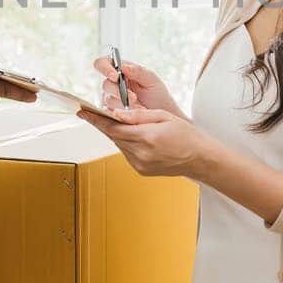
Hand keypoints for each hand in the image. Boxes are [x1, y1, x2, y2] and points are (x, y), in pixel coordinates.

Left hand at [77, 107, 211, 178]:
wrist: (199, 158)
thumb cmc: (185, 135)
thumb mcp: (163, 117)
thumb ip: (137, 115)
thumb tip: (116, 113)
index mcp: (146, 137)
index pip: (113, 127)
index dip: (96, 119)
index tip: (83, 111)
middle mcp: (141, 153)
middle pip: (113, 136)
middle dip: (104, 124)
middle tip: (93, 112)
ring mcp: (140, 164)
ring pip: (119, 145)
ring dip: (116, 134)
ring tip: (116, 123)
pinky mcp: (140, 170)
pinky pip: (126, 153)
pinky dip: (125, 143)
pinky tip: (132, 137)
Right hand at [91, 56, 183, 117]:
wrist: (162, 116)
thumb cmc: (157, 94)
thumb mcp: (152, 80)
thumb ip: (138, 71)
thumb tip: (122, 66)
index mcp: (120, 70)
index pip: (102, 63)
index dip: (104, 68)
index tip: (115, 76)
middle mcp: (112, 84)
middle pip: (105, 84)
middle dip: (119, 91)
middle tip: (134, 98)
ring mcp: (110, 99)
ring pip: (108, 100)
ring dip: (124, 104)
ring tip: (141, 109)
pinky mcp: (111, 113)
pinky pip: (109, 114)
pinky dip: (122, 114)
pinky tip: (133, 115)